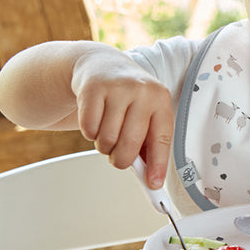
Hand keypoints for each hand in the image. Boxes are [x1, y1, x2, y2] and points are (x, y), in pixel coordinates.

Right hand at [69, 48, 174, 185]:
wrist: (101, 65)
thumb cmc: (128, 96)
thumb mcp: (145, 112)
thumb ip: (147, 142)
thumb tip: (149, 177)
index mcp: (160, 98)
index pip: (162, 138)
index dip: (157, 164)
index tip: (153, 183)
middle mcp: (142, 91)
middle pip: (130, 143)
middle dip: (121, 160)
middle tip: (117, 159)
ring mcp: (117, 87)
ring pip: (107, 139)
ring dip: (104, 145)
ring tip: (107, 133)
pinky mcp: (92, 88)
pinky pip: (88, 129)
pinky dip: (90, 133)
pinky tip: (95, 120)